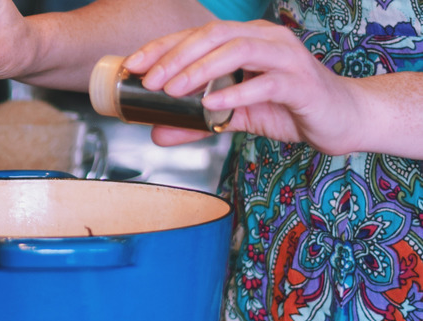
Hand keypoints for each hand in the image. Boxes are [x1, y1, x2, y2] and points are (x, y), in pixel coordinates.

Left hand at [123, 20, 360, 154]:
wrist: (342, 120)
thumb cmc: (288, 109)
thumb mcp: (235, 117)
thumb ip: (197, 123)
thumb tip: (157, 132)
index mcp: (245, 40)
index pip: (196, 36)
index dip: (162, 47)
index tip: (133, 65)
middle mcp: (265, 40)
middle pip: (213, 35)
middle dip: (176, 56)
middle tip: (149, 81)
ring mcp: (286, 58)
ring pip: (238, 50)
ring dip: (201, 69)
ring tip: (174, 90)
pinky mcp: (301, 83)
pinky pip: (266, 83)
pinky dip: (237, 92)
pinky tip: (214, 105)